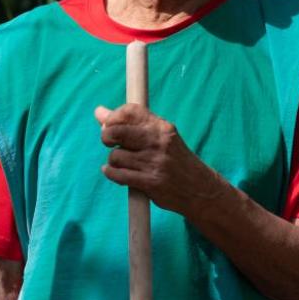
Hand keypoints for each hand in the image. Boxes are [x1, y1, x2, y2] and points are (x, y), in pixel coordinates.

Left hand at [94, 102, 224, 214]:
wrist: (199, 188)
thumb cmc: (174, 160)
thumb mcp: (160, 136)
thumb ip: (131, 124)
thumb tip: (99, 112)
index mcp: (161, 127)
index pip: (129, 111)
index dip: (112, 116)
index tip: (109, 124)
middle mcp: (158, 142)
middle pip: (116, 131)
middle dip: (106, 137)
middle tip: (110, 143)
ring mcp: (154, 162)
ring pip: (115, 156)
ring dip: (114, 161)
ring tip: (123, 163)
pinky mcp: (150, 182)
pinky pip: (117, 174)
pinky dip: (112, 173)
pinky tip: (116, 173)